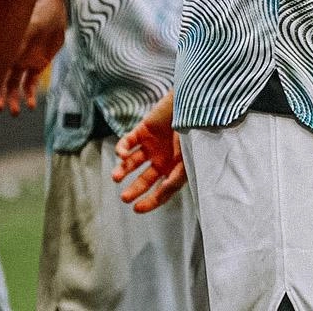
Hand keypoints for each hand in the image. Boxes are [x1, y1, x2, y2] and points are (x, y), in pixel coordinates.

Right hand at [0, 0, 65, 114]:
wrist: (59, 12)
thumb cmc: (52, 5)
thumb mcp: (50, 3)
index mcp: (13, 39)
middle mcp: (13, 51)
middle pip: (0, 75)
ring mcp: (23, 59)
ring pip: (12, 83)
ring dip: (12, 98)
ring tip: (15, 112)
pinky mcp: (35, 66)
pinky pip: (29, 84)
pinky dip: (29, 95)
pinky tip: (30, 106)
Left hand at [112, 93, 185, 212]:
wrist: (194, 102)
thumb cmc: (196, 130)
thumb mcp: (189, 158)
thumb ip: (177, 176)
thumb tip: (163, 192)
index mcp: (175, 169)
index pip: (161, 190)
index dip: (150, 201)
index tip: (136, 209)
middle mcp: (162, 159)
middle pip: (144, 179)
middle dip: (134, 189)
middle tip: (125, 198)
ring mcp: (152, 145)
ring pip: (132, 162)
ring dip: (123, 170)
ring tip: (116, 177)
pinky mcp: (143, 130)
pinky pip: (128, 142)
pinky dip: (122, 148)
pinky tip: (121, 155)